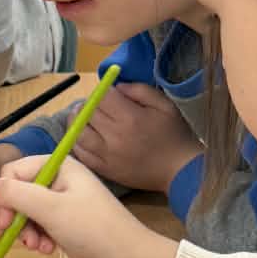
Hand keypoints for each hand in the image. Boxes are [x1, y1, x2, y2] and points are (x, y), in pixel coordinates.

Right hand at [0, 154, 180, 257]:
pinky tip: (47, 250)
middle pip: (17, 192)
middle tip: (5, 237)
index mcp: (59, 167)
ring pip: (25, 213)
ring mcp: (62, 204)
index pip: (14, 171)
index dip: (2, 196)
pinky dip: (37, 239)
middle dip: (11, 216)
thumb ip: (16, 194)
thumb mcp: (51, 208)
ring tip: (37, 246)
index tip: (2, 223)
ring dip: (24, 231)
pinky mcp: (64, 226)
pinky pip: (38, 227)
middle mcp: (59, 181)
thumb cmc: (92, 228)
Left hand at [73, 84, 201, 193]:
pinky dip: (77, 142)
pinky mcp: (104, 170)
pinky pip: (81, 154)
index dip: (103, 91)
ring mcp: (106, 155)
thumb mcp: (165, 105)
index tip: (109, 94)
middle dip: (89, 104)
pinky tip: (83, 136)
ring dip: (77, 122)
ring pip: (78, 133)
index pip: (102, 97)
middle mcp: (114, 136)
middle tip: (95, 104)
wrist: (180, 171)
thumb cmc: (175, 135)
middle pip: (87, 113)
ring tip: (82, 117)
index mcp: (130, 117)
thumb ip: (140, 91)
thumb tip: (117, 87)